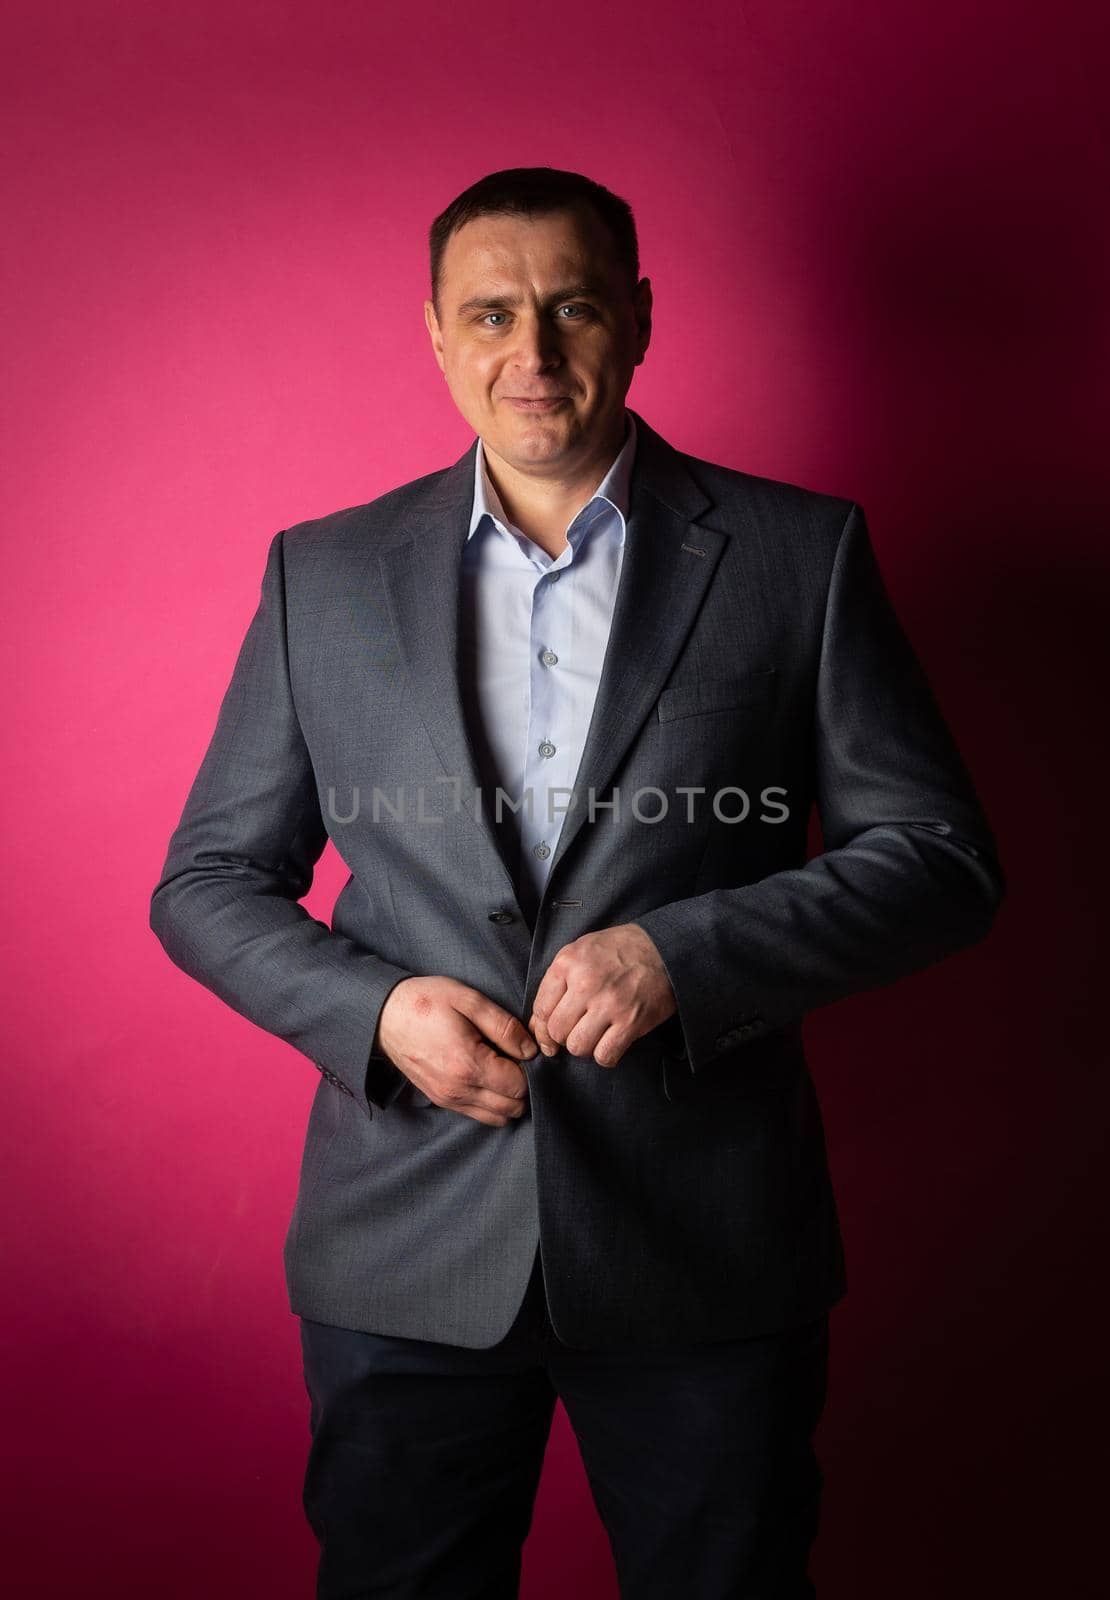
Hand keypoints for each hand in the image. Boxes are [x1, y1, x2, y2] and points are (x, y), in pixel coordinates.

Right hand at [376, 976, 536, 1126]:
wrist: (385, 1015)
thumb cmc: (427, 1001)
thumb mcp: (469, 1000)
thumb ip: (504, 1027)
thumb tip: (530, 1051)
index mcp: (468, 1064)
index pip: (519, 1086)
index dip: (528, 1069)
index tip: (519, 1050)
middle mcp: (458, 1090)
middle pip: (512, 1107)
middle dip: (521, 1086)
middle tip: (513, 1059)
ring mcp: (448, 1099)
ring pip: (497, 1117)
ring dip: (507, 1098)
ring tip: (500, 1068)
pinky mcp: (441, 1101)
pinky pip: (478, 1115)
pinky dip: (490, 1103)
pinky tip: (485, 1076)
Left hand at [527, 923, 676, 1067]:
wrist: (663, 949)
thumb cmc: (619, 950)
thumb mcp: (580, 952)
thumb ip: (557, 983)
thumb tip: (537, 1025)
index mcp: (568, 963)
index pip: (541, 1009)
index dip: (543, 1027)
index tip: (552, 1032)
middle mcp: (585, 983)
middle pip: (557, 1031)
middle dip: (565, 1036)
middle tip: (578, 1029)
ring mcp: (609, 1003)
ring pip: (578, 1047)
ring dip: (585, 1046)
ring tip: (595, 1034)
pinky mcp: (631, 1021)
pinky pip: (605, 1055)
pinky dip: (606, 1055)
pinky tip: (611, 1042)